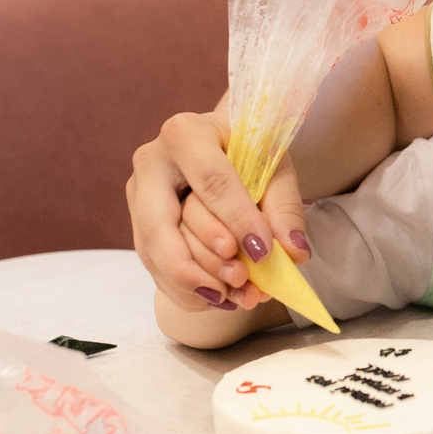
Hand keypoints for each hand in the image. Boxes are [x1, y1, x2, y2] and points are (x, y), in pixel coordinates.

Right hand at [126, 109, 308, 311]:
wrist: (221, 147)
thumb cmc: (248, 151)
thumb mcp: (275, 167)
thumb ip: (285, 208)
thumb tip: (294, 252)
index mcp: (186, 135)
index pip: (211, 182)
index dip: (237, 221)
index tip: (264, 253)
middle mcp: (151, 164)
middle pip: (160, 226)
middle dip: (201, 260)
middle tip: (242, 279)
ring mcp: (138, 197)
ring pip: (154, 252)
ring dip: (196, 282)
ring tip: (238, 296)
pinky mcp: (139, 225)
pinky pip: (155, 267)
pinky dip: (187, 290)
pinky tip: (220, 298)